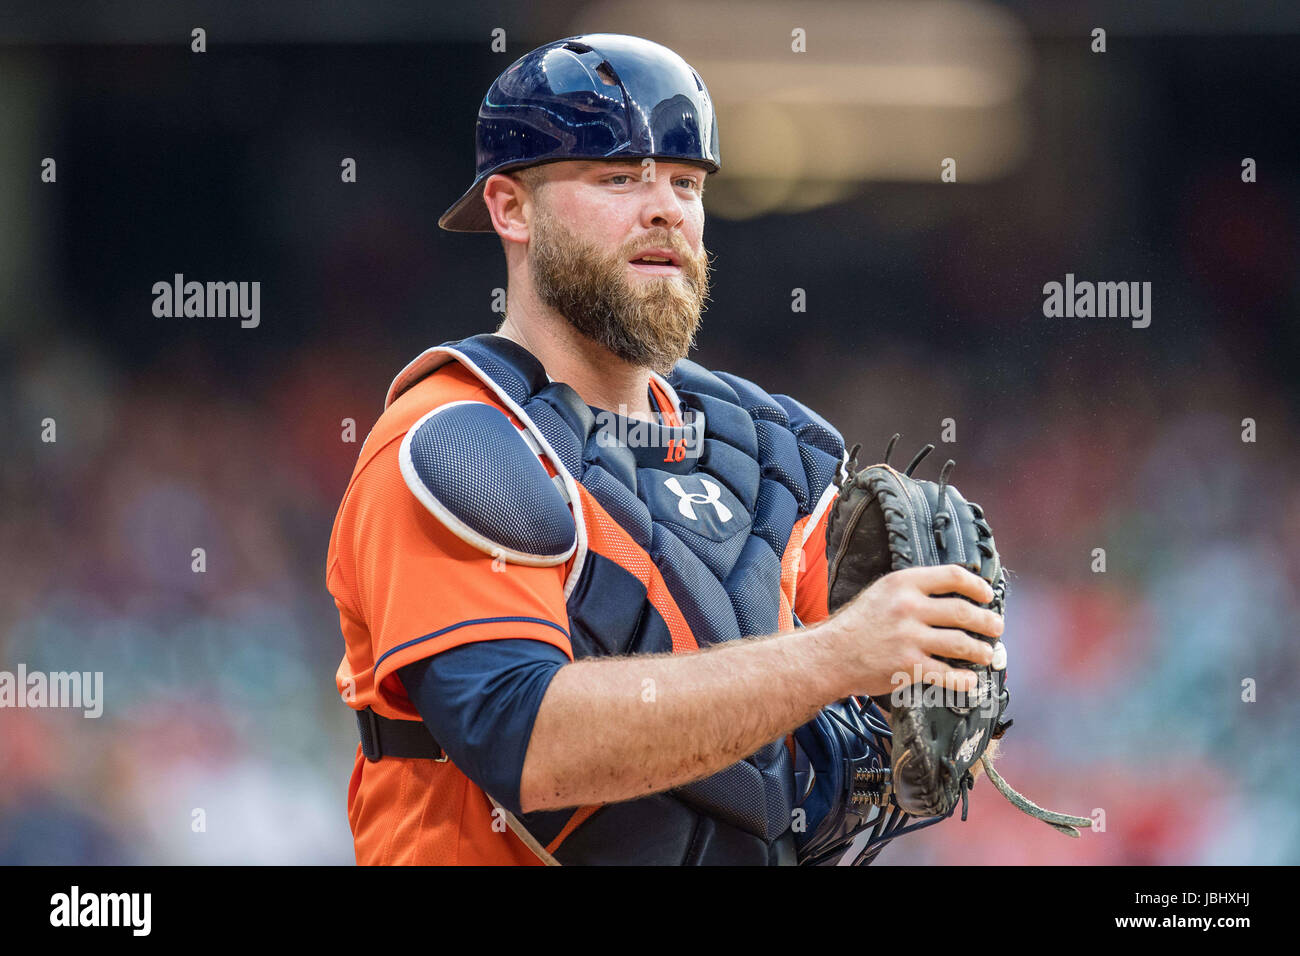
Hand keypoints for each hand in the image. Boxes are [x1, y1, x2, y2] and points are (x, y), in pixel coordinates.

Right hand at [826, 564, 1001, 697]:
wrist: (830, 654)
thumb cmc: (858, 625)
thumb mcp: (882, 593)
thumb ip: (914, 591)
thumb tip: (954, 596)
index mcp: (903, 583)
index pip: (953, 576)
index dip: (977, 586)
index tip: (987, 595)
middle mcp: (908, 607)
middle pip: (963, 611)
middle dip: (988, 622)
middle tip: (995, 628)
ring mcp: (909, 637)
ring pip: (961, 643)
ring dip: (981, 651)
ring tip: (987, 654)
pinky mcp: (908, 665)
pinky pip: (947, 673)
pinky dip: (964, 680)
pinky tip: (970, 681)